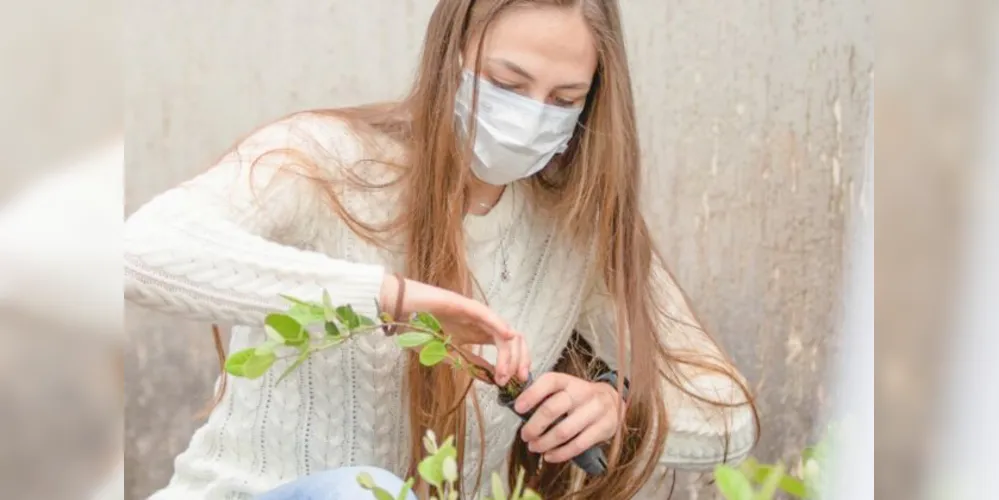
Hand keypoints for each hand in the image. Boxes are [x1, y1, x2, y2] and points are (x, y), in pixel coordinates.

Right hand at [379, 274, 529, 385]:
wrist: (400, 312)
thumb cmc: (419, 329)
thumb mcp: (447, 354)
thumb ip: (468, 363)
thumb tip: (489, 377)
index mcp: (479, 333)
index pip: (506, 348)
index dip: (514, 365)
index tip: (512, 384)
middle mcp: (482, 323)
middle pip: (513, 340)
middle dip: (520, 360)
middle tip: (516, 380)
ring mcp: (475, 314)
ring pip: (504, 331)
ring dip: (509, 353)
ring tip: (504, 372)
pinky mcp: (465, 305)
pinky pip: (487, 316)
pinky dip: (500, 326)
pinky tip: (507, 337)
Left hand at [514, 373, 623, 462]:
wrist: (613, 402)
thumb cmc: (580, 398)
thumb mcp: (566, 389)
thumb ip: (545, 396)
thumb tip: (518, 409)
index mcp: (569, 381)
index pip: (549, 381)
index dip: (531, 394)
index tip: (517, 408)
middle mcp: (582, 393)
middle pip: (552, 409)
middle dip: (534, 426)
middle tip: (525, 435)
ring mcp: (595, 410)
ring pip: (564, 431)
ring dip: (544, 442)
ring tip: (534, 447)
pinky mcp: (604, 428)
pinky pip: (578, 445)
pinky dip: (560, 453)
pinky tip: (549, 456)